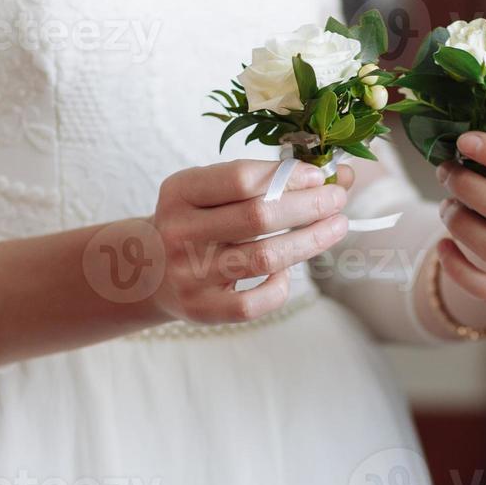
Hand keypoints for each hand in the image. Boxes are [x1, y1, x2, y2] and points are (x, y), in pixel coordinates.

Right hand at [150, 160, 351, 324]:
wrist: (147, 268)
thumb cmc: (197, 221)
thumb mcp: (212, 191)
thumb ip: (265, 180)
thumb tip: (338, 175)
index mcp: (180, 192)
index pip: (240, 179)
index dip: (286, 176)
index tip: (317, 175)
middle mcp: (179, 232)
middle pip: (258, 217)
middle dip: (309, 206)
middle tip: (337, 199)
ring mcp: (189, 274)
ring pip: (264, 258)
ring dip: (310, 241)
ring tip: (336, 227)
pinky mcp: (201, 309)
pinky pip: (254, 303)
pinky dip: (280, 287)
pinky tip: (288, 271)